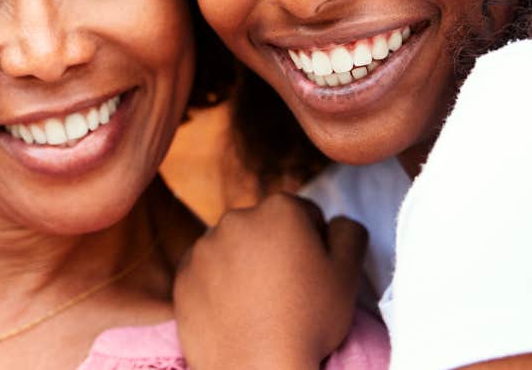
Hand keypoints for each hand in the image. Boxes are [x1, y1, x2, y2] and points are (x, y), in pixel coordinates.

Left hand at [172, 193, 368, 369]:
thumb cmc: (307, 322)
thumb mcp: (347, 275)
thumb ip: (348, 233)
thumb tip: (334, 223)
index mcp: (280, 209)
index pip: (304, 216)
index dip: (314, 247)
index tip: (312, 276)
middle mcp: (236, 219)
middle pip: (266, 228)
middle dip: (276, 250)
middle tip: (287, 293)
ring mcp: (204, 247)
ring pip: (234, 248)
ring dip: (245, 265)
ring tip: (259, 306)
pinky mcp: (183, 275)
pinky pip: (206, 271)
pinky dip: (218, 284)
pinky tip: (234, 310)